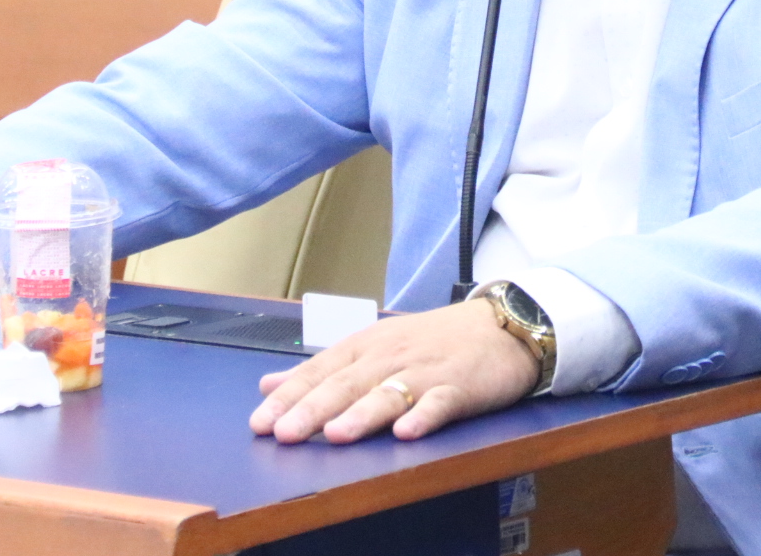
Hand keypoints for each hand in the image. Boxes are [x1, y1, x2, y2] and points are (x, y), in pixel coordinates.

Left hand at [249, 300, 538, 444]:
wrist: (500, 326)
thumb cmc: (432, 341)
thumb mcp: (373, 346)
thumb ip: (323, 369)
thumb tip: (269, 385)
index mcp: (366, 346)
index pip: (320, 371)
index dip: (290, 397)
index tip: (260, 422)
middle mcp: (390, 356)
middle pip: (347, 384)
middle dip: (313, 410)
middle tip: (284, 435)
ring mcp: (425, 371)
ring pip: (388, 394)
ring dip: (361, 414)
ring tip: (335, 435)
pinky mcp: (459, 387)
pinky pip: (439, 403)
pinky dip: (424, 416)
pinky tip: (407, 433)